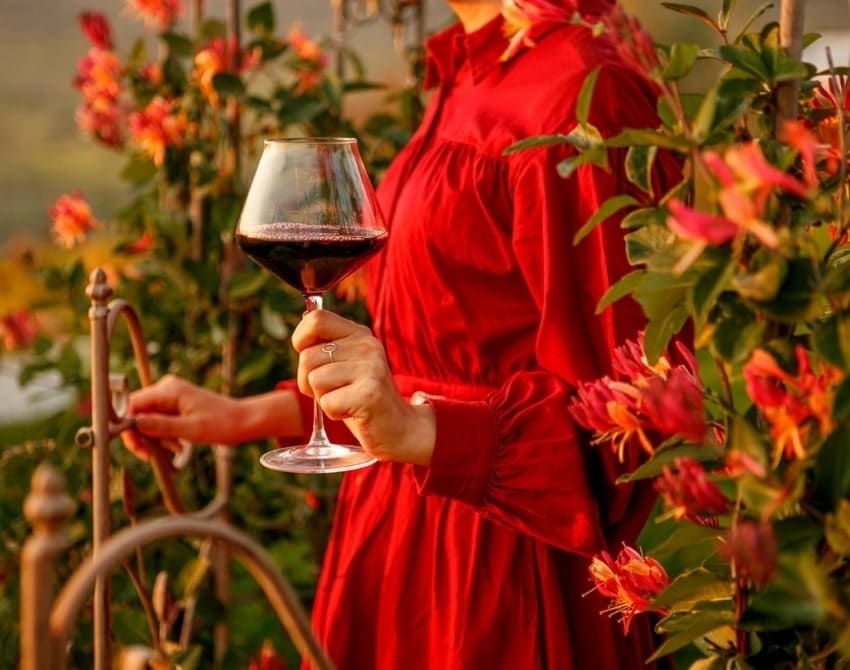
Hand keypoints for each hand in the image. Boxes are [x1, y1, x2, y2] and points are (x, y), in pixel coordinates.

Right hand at [120, 375, 242, 458]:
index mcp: (169, 389)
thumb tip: (134, 424)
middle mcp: (166, 388)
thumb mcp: (191, 429)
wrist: (242, 421)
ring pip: (146, 420)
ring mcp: (170, 396)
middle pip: (137, 413)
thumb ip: (161, 426)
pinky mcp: (174, 405)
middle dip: (142, 436)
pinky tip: (177, 445)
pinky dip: (163, 436)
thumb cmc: (221, 424)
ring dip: (155, 438)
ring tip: (176, 448)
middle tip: (152, 455)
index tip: (137, 447)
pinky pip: (158, 422)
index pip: (133, 405)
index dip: (128, 426)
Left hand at [292, 310, 434, 464]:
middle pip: (307, 357)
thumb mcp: (347, 363)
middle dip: (308, 380)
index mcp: (360, 334)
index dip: (300, 338)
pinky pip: (327, 403)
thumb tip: (303, 326)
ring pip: (314, 380)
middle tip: (333, 390)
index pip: (316, 319)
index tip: (308, 356)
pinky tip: (353, 412)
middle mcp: (367, 346)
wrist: (399, 428)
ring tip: (346, 400)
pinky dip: (333, 413)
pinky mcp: (369, 394)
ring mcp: (370, 368)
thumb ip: (327, 345)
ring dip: (322, 398)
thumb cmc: (363, 397)